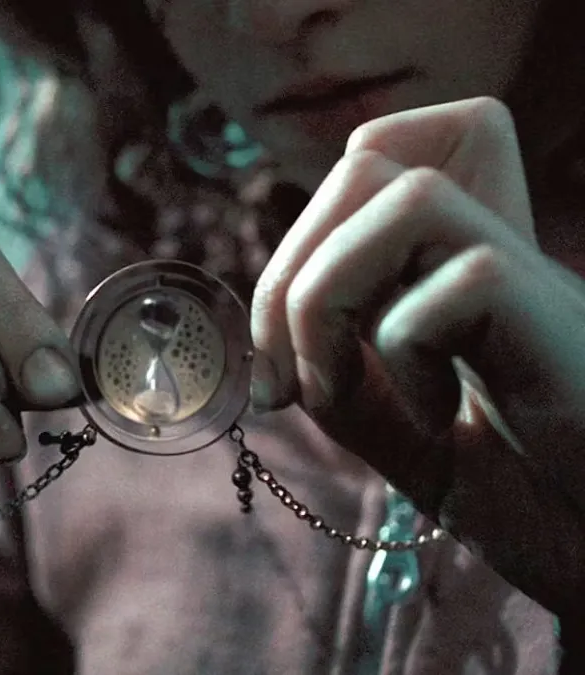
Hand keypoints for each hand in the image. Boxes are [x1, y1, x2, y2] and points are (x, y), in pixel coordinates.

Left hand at [249, 97, 584, 616]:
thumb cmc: (516, 495)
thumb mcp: (394, 431)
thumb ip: (337, 373)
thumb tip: (274, 335)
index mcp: (448, 267)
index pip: (385, 153)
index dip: (311, 213)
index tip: (287, 327)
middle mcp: (491, 252)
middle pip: (367, 164)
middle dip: (285, 270)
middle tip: (287, 383)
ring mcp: (531, 278)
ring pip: (408, 195)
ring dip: (327, 296)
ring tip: (337, 389)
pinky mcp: (559, 316)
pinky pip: (456, 285)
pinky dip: (405, 356)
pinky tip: (438, 418)